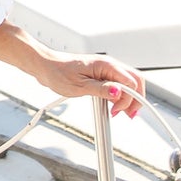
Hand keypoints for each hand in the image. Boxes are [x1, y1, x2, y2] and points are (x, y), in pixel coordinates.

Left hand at [0, 19, 143, 118]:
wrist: (45, 67)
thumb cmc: (58, 73)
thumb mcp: (79, 86)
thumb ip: (101, 90)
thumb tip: (118, 93)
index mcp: (106, 65)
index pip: (131, 82)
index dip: (129, 99)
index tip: (117, 111)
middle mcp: (109, 65)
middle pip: (135, 80)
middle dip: (136, 99)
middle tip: (128, 115)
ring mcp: (106, 69)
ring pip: (128, 82)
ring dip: (129, 97)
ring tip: (122, 113)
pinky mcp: (101, 74)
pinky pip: (118, 84)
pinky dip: (120, 95)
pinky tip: (115, 106)